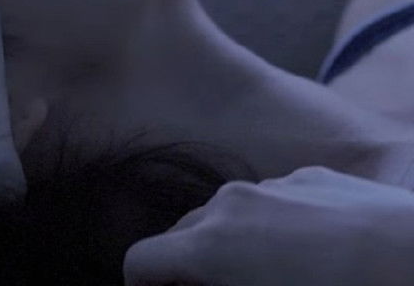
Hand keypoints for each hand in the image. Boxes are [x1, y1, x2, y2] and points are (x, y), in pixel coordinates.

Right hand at [123, 166, 413, 285]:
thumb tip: (186, 283)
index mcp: (211, 246)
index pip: (141, 260)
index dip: (142, 285)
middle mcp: (230, 203)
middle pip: (180, 233)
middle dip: (184, 264)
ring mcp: (270, 184)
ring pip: (224, 214)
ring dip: (226, 242)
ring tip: (266, 272)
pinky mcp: (307, 176)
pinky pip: (267, 201)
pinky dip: (266, 225)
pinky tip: (309, 251)